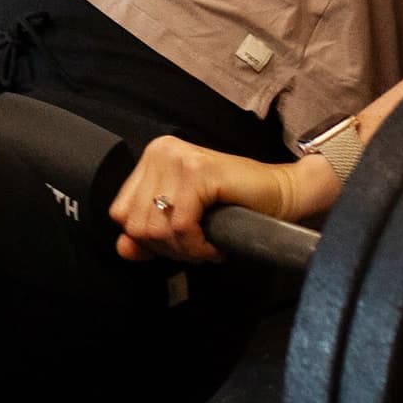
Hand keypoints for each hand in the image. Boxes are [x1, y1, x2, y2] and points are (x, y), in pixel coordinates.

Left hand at [108, 132, 309, 266]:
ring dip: (185, 250)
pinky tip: (216, 245)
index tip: (177, 245)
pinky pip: (182, 226)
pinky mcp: (198, 171)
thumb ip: (149, 235)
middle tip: (197, 249)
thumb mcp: (182, 222)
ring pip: (157, 227)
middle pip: (136, 223)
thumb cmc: (235, 206)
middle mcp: (160, 152)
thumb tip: (123, 249)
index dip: (147, 240)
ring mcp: (178, 158)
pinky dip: (199, 246)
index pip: (121, 213)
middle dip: (168, 248)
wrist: (281, 195)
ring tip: (208, 246)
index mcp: (152, 158)